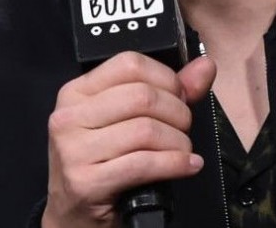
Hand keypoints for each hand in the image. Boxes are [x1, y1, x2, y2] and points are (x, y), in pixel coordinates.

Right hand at [41, 51, 215, 227]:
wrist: (72, 219)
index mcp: (76, 91)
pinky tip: (187, 166)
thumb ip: (167, 90)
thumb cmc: (102, 165)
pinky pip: (144, 163)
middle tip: (183, 128)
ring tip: (183, 151)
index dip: (166, 78)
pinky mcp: (85, 182)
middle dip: (177, 112)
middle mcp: (70, 116)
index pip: (129, 63)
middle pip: (142, 96)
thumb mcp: (125, 121)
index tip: (179, 96)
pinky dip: (175, 164)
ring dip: (178, 142)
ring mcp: (74, 149)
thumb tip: (205, 66)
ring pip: (146, 129)